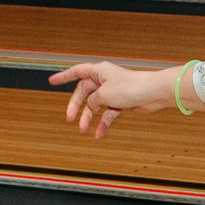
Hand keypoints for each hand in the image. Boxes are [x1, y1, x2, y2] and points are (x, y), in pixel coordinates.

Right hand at [53, 61, 177, 138]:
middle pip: (84, 93)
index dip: (63, 77)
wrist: (152, 93)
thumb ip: (93, 100)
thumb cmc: (131, 87)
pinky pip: (108, 113)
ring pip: (95, 105)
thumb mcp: (104, 94)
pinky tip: (99, 133)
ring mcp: (113, 91)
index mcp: (98, 71)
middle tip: (69, 118)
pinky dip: (103, 123)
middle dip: (76, 106)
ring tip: (82, 129)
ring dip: (89, 117)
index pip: (76, 72)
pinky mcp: (121, 102)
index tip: (52, 81)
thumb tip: (91, 106)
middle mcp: (104, 80)